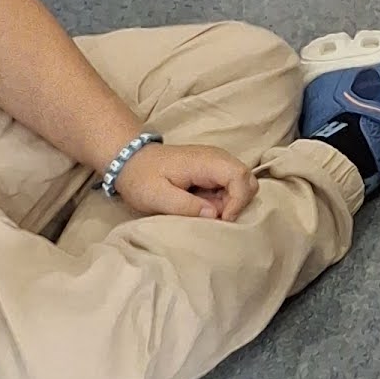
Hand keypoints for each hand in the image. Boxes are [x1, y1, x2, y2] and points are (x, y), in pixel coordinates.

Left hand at [114, 142, 255, 220]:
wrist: (131, 161)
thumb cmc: (142, 179)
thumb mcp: (157, 196)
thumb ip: (185, 205)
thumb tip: (214, 215)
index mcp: (206, 161)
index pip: (240, 176)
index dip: (238, 201)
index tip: (221, 220)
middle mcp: (217, 158)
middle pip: (248, 179)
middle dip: (238, 203)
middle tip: (215, 219)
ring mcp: (216, 164)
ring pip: (242, 185)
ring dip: (230, 204)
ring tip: (206, 214)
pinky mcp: (212, 172)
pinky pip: (230, 187)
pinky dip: (223, 202)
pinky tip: (202, 209)